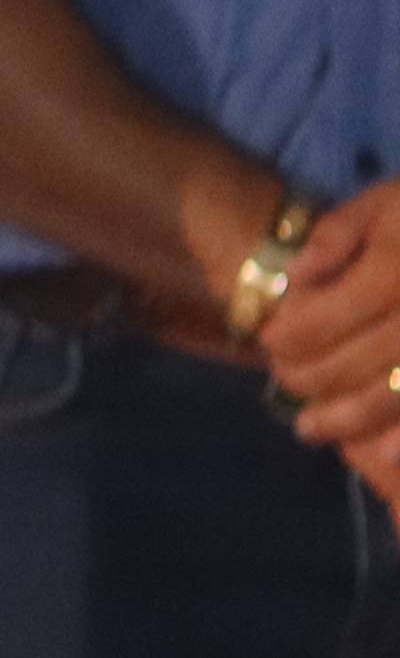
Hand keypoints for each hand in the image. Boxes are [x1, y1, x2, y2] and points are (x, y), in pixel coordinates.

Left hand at [247, 184, 399, 482]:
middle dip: (311, 380)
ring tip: (310, 428)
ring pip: (392, 397)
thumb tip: (297, 275)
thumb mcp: (388, 203)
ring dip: (348, 419)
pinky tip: (381, 454)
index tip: (269, 343)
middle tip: (287, 383)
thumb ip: (339, 234)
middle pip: (353, 364)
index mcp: (394, 273)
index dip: (287, 338)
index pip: (321, 319)